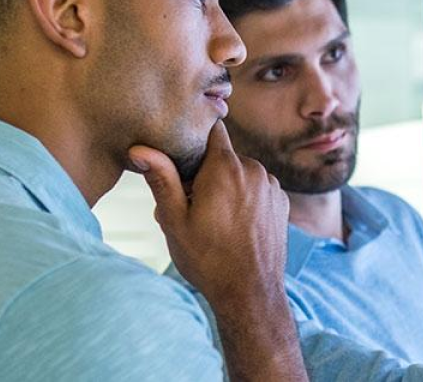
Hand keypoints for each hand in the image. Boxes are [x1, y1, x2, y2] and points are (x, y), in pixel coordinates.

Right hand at [129, 121, 305, 380]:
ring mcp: (272, 186)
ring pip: (242, 173)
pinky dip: (245, 199)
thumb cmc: (208, 259)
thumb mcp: (175, 220)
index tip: (184, 160)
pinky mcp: (282, 202)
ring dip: (227, 187)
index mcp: (225, 167)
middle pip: (224, 156)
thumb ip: (161, 178)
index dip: (196, 141)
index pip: (213, 130)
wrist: (250, 293)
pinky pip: (258, 188)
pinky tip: (235, 227)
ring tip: (211, 221)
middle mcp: (254, 169)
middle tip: (190, 206)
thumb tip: (140, 148)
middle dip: (206, 173)